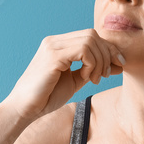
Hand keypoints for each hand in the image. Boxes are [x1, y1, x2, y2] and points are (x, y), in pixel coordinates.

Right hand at [2, 29, 124, 121]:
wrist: (24, 109)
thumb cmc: (47, 97)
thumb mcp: (76, 81)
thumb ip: (94, 70)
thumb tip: (119, 64)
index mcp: (59, 44)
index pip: (91, 36)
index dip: (109, 48)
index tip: (118, 65)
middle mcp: (54, 41)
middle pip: (93, 35)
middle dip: (107, 54)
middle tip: (107, 75)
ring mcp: (52, 46)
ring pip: (90, 41)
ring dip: (100, 61)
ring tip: (95, 79)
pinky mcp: (53, 56)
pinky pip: (84, 50)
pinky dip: (92, 64)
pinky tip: (87, 78)